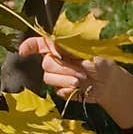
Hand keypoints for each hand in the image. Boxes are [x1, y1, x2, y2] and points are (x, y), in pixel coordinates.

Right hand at [16, 37, 132, 127]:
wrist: (109, 83)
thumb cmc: (100, 63)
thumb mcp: (89, 52)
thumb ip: (71, 48)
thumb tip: (54, 43)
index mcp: (60, 48)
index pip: (39, 44)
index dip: (29, 46)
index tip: (23, 52)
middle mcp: (56, 61)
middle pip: (46, 63)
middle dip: (63, 68)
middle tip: (81, 72)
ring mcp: (57, 76)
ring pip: (48, 78)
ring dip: (65, 79)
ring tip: (81, 80)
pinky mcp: (61, 89)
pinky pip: (57, 90)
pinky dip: (68, 89)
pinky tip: (78, 88)